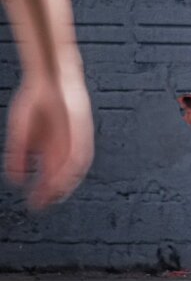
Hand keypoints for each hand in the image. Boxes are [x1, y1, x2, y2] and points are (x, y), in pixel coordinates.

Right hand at [4, 59, 93, 209]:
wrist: (50, 76)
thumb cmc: (36, 99)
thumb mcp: (21, 130)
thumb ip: (18, 154)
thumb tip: (15, 179)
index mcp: (53, 145)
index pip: (52, 174)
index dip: (46, 190)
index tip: (37, 203)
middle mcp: (67, 143)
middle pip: (65, 173)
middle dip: (56, 191)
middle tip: (45, 204)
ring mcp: (77, 136)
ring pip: (76, 166)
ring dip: (66, 182)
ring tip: (55, 195)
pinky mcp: (84, 128)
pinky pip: (83, 150)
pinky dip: (75, 165)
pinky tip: (67, 175)